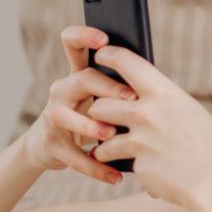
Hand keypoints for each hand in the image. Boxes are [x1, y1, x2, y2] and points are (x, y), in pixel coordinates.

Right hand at [22, 26, 137, 183]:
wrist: (54, 148)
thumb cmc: (93, 115)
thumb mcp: (104, 96)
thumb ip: (124, 84)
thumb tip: (159, 78)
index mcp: (79, 74)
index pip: (73, 44)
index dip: (84, 36)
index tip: (103, 38)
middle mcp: (63, 89)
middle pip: (82, 79)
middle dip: (107, 87)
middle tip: (132, 98)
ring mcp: (53, 115)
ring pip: (67, 115)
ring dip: (92, 126)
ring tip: (112, 135)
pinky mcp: (51, 143)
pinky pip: (72, 154)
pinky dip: (95, 166)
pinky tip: (115, 176)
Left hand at [85, 45, 211, 209]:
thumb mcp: (204, 119)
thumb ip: (184, 114)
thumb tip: (185, 118)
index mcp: (166, 93)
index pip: (127, 63)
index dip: (109, 56)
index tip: (101, 56)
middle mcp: (147, 113)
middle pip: (102, 103)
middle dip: (100, 110)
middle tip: (104, 115)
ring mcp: (139, 141)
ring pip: (102, 135)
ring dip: (102, 142)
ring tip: (108, 148)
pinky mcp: (137, 166)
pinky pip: (120, 163)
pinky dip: (123, 168)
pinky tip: (131, 172)